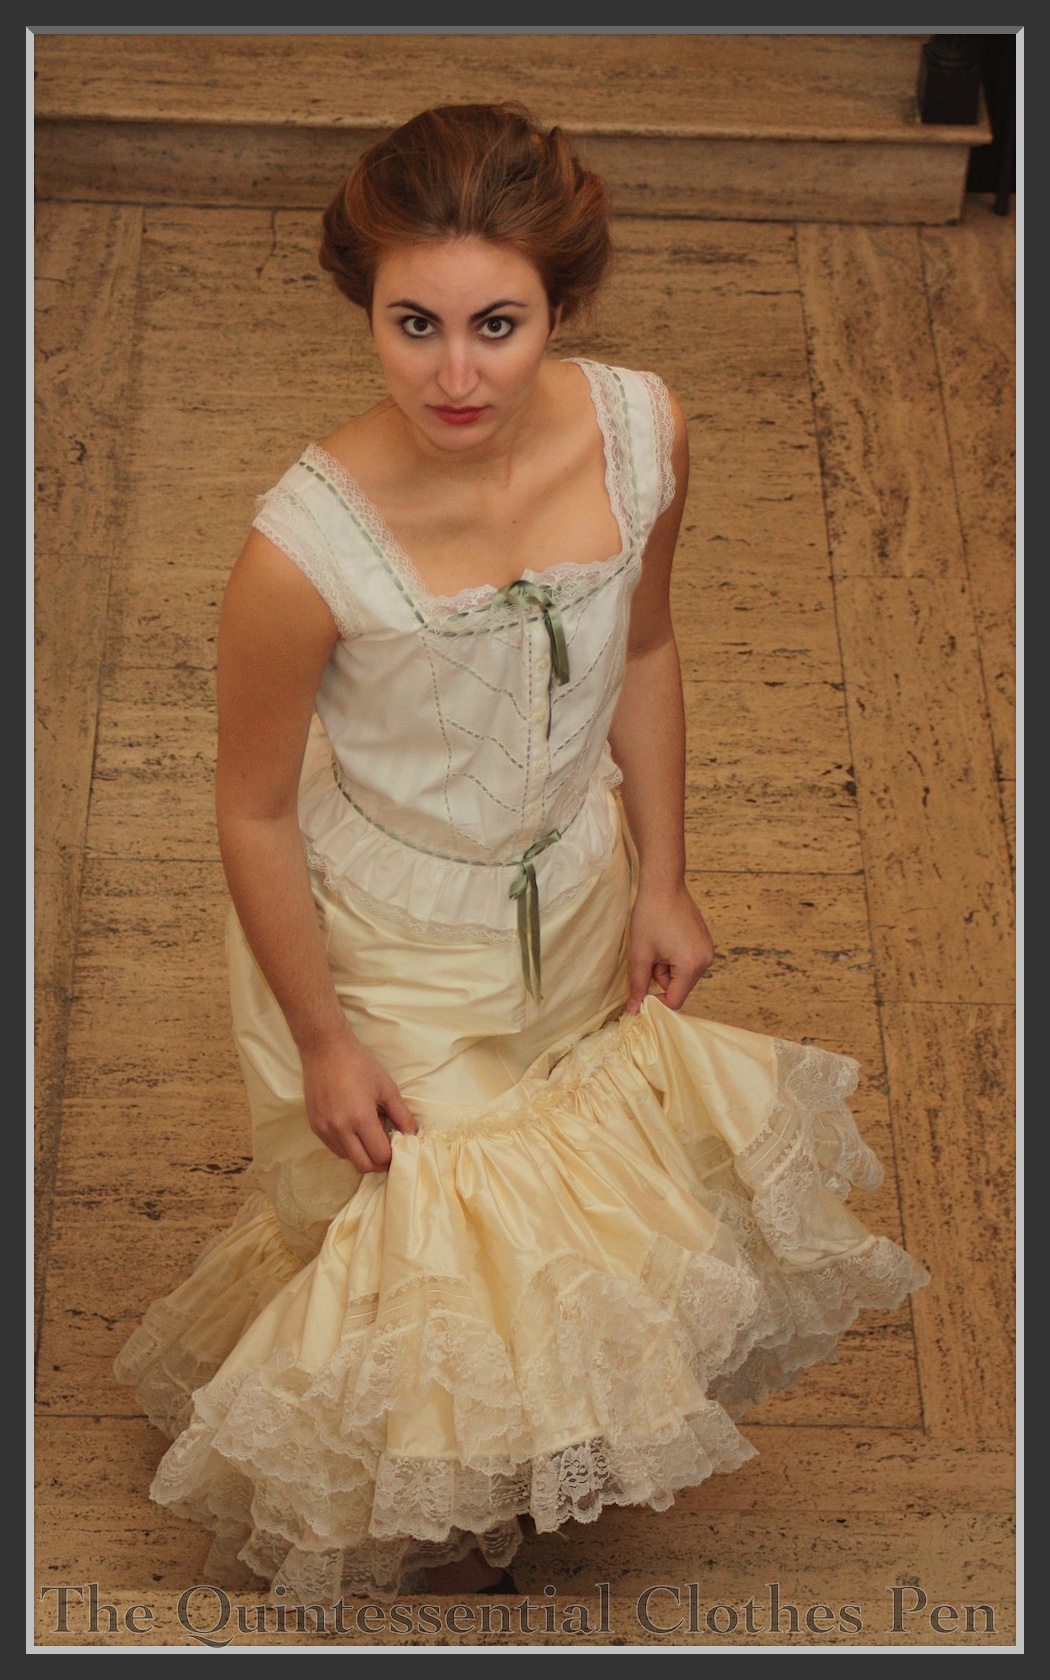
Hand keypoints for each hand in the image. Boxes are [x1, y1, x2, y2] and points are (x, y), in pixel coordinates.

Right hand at [300, 1028, 415, 1172]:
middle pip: (363, 1165)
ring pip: (347, 1158)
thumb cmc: (359, 1065)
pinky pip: (334, 1148)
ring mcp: (324, 1129)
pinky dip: (348, 1146)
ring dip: (362, 1153)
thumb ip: (402, 1115)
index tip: (398, 1145)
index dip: (393, 1155)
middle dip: (379, 1162)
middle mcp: (339, 1129)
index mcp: (360, 1118)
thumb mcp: (387, 1087)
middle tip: (387, 1148)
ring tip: (368, 1130)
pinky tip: (353, 1127)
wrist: (325, 1050)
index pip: (380, 1155)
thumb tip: (411, 1136)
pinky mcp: (314, 1126)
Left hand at [626, 881, 714, 1013]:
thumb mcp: (640, 954)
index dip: (655, 1000)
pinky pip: (688, 961)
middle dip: (660, 977)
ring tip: (657, 944)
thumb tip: (633, 1010)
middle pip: (679, 987)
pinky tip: (665, 938)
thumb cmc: (651, 916)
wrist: (663, 884)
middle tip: (649, 955)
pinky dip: (674, 956)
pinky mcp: (705, 941)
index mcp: (691, 965)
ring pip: (682, 974)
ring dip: (666, 966)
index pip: (675, 1000)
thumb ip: (637, 986)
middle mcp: (706, 960)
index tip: (641, 987)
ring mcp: (708, 949)